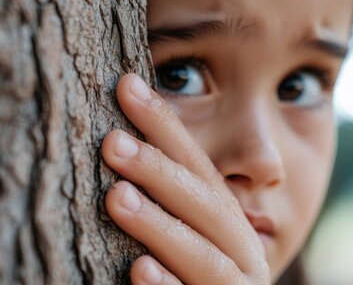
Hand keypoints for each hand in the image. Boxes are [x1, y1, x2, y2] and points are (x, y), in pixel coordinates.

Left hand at [103, 74, 269, 284]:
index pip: (196, 164)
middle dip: (158, 171)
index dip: (163, 124)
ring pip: (203, 256)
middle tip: (111, 143)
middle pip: (203, 203)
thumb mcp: (190, 231)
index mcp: (229, 219)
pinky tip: (139, 269)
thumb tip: (119, 137)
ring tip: (116, 198)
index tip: (126, 87)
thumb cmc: (194, 273)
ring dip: (159, 225)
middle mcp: (241, 250)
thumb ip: (173, 196)